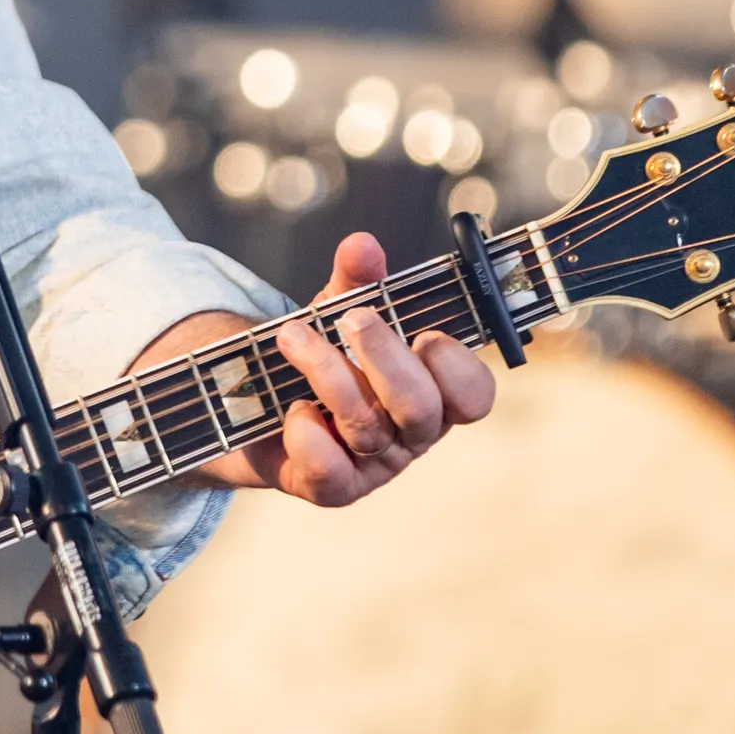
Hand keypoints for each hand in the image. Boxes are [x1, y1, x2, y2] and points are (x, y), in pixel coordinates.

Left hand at [142, 233, 497, 506]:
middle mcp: (412, 435)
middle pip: (420, 410)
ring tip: (292, 336)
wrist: (260, 405)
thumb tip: (361, 245)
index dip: (457, 368)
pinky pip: (328, 471)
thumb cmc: (322, 356)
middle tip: (352, 319)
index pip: (474, 397)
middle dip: (386, 358)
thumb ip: (355, 279)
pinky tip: (292, 409)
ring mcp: (374, 466)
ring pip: (365, 427)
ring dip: (327, 373)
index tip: (425, 333)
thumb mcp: (337, 309)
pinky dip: (307, 435)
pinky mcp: (332, 488)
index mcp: (434, 392)